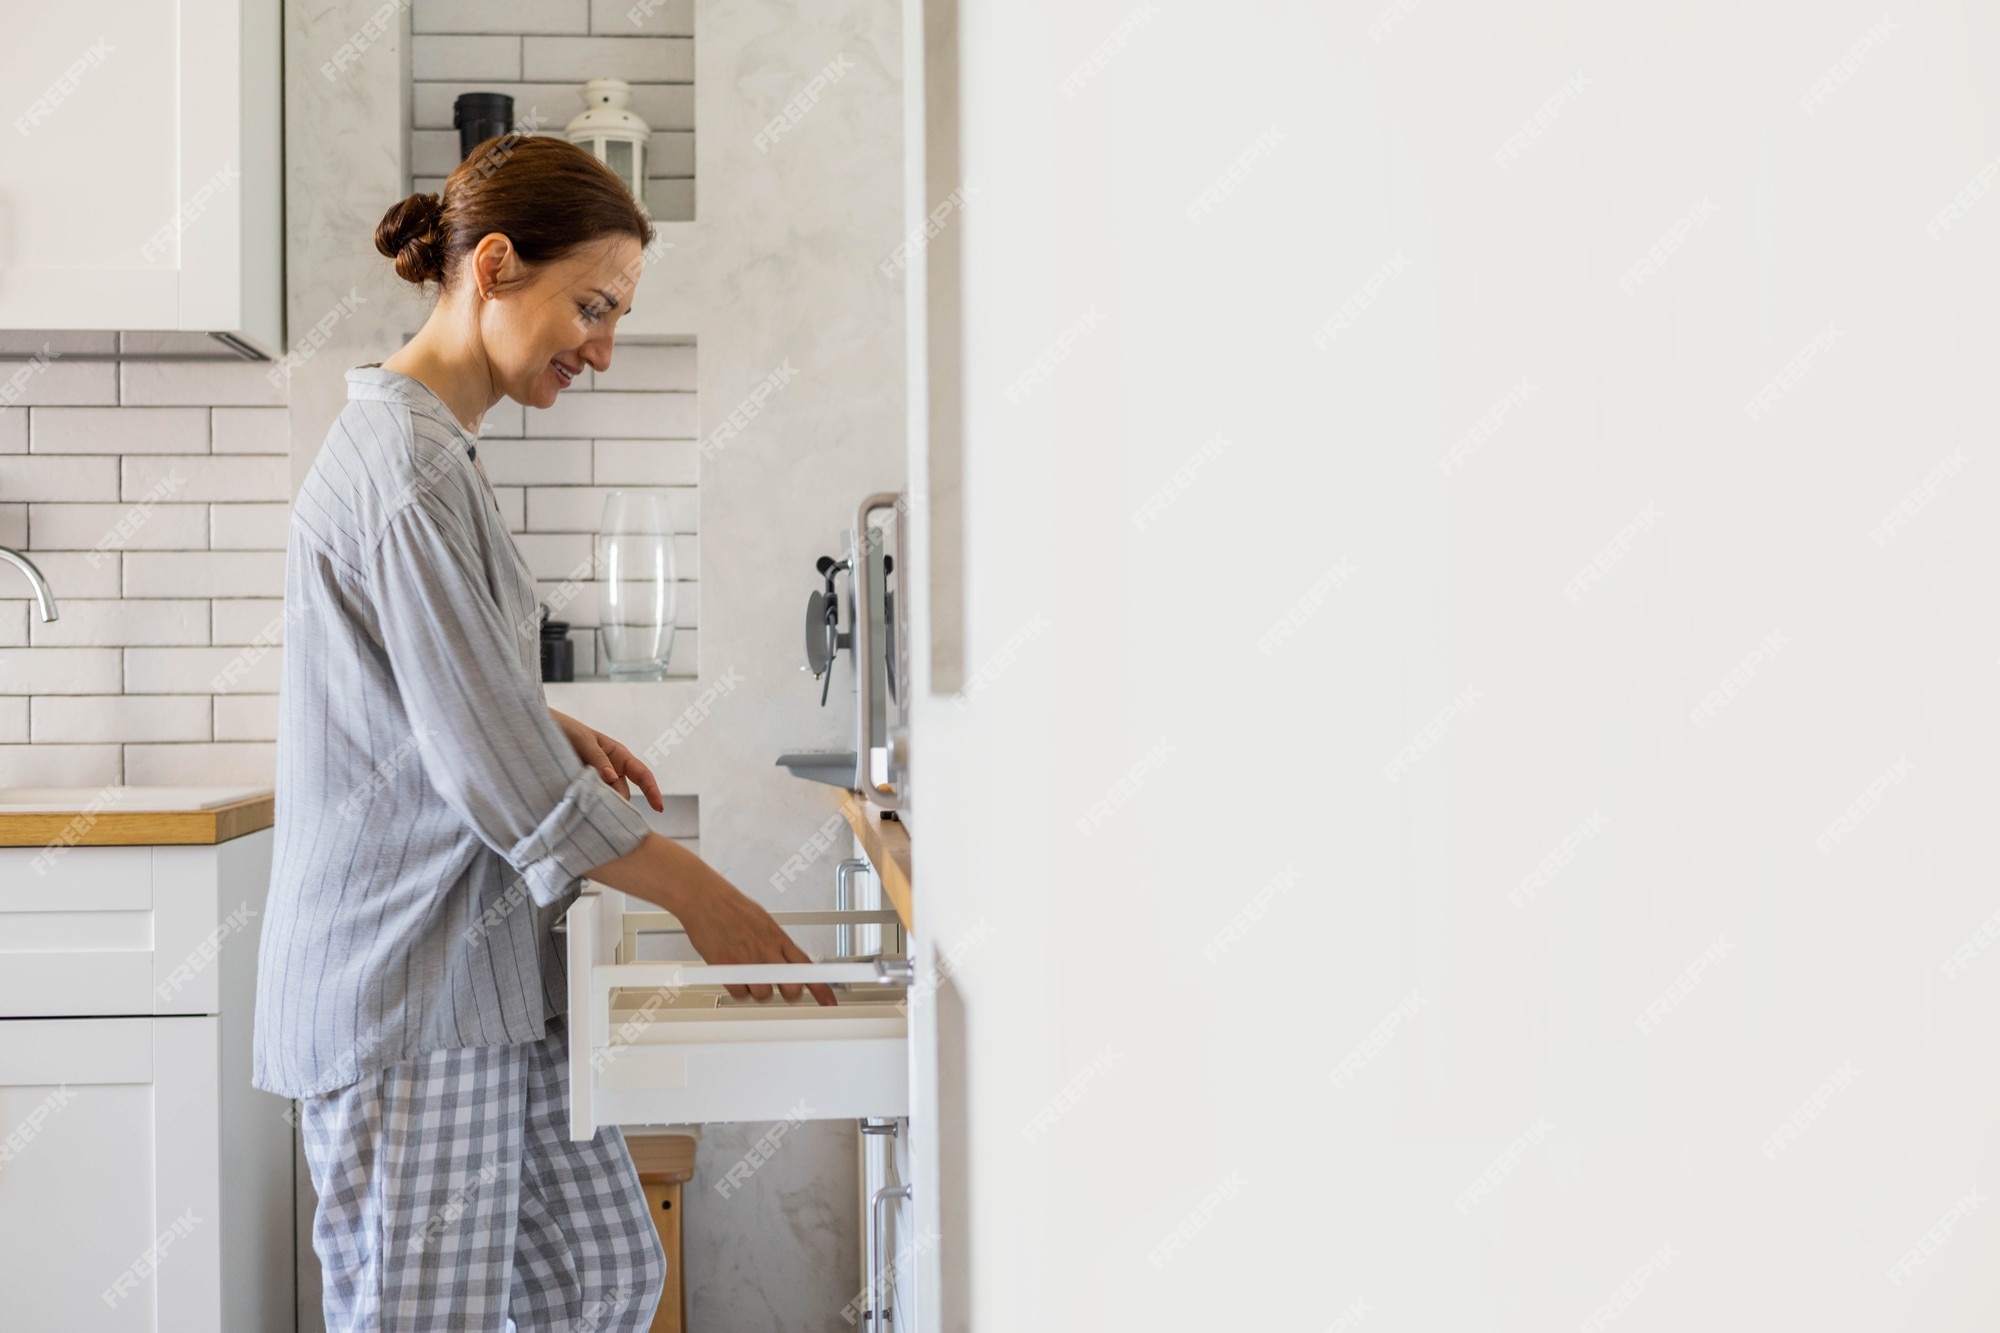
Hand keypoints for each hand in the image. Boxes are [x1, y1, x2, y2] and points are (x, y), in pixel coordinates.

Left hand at [550, 707, 663, 812]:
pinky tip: (578, 806)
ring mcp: (596, 780)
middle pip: (622, 792)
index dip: (652, 790)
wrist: (541, 731)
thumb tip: (611, 778)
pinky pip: (590, 800)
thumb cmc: (566, 730)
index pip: (642, 774)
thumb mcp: (584, 741)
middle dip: (617, 802)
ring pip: (606, 798)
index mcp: (618, 756)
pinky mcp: (581, 788)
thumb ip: (598, 759)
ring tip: (584, 804)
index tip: (659, 808)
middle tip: (601, 808)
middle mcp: (611, 770)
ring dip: (599, 803)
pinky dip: (587, 805)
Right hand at [674, 877, 837, 1006]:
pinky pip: (739, 994)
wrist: (706, 899)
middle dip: (787, 992)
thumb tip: (787, 959)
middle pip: (791, 989)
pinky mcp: (728, 969)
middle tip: (778, 987)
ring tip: (747, 974)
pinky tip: (733, 975)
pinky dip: (737, 989)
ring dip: (757, 990)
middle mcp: (767, 952)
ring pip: (764, 995)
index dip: (821, 989)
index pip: (808, 968)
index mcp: (779, 939)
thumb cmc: (731, 907)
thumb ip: (777, 944)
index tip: (829, 1001)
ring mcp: (748, 962)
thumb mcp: (765, 921)